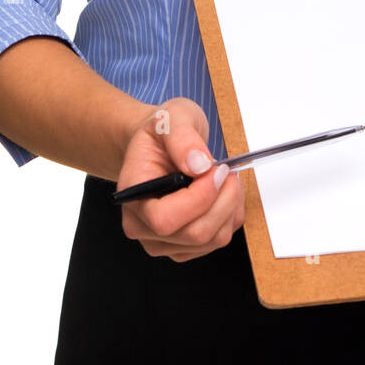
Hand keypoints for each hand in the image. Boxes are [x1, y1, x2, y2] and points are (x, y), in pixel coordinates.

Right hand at [116, 97, 245, 261]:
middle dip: (222, 200)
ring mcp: (166, 241)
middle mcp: (144, 227)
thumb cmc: (160, 134)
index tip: (216, 170)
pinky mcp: (188, 245)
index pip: (164, 220)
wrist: (161, 146)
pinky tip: (224, 191)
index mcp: (133, 197)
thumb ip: (181, 138)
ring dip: (230, 205)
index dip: (198, 199)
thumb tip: (199, 165)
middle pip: (194, 234)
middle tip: (226, 169)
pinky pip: (221, 238)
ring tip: (224, 176)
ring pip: (213, 239)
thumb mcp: (169, 119)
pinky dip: (231, 214)